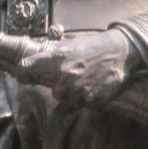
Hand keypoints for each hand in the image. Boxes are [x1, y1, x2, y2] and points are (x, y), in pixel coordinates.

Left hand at [0, 29, 141, 105]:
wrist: (123, 51)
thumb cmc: (96, 46)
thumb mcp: (72, 44)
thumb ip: (53, 55)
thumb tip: (34, 61)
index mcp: (56, 57)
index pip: (25, 68)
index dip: (24, 74)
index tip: (26, 77)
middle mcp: (64, 74)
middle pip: (54, 91)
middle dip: (64, 87)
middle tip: (78, 76)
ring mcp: (78, 89)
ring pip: (70, 99)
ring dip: (78, 93)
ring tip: (90, 80)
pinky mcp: (91, 100)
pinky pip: (85, 104)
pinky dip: (91, 98)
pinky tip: (98, 85)